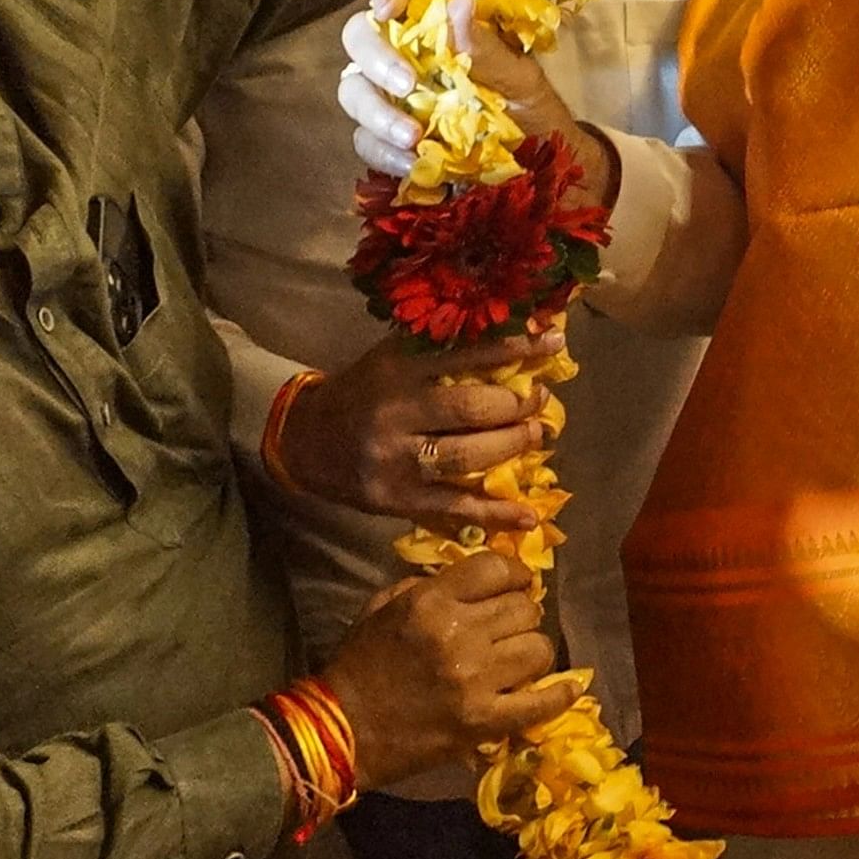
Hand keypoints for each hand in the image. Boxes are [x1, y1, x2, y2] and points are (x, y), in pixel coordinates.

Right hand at [273, 327, 564, 528]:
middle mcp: (394, 412)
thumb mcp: (391, 361)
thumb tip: (516, 345)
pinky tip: (527, 516)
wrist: (304, 440)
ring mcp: (395, 460)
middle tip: (542, 400)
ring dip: (512, 447)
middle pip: (471, 409)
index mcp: (395, 368)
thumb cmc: (362, 393)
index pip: (466, 353)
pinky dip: (494, 514)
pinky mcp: (396, 499)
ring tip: (538, 435)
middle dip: (518, 405)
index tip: (554, 342)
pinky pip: (453, 507)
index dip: (516, 348)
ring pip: (467, 457)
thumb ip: (441, 354)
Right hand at [321, 550, 570, 784]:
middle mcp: (459, 634)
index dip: (515, 573)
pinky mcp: (484, 721)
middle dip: (524, 613)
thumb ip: (426, 587)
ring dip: (534, 650)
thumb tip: (474, 582)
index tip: (519, 583)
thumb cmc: (359, 665)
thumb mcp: (382, 608)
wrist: (344, 729)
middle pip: (524, 608)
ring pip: (539, 649)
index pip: (496, 569)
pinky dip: (559, 695)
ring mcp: (475, 680)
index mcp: (431, 602)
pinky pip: (540, 703)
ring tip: (522, 658)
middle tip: (515, 625)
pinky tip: (568, 688)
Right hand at [334, 0, 612, 203]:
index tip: (390, 8)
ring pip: (354, 90)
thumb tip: (460, 1)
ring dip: (377, 113)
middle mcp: (405, 54)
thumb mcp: (519, 79)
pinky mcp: (385, 139)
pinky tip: (412, 163)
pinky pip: (366, 140)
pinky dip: (384, 153)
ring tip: (413, 137)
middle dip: (375, 58)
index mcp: (440, 27)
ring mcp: (390, 97)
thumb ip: (486, 46)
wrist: (536, 170)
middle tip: (407, 84)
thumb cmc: (530, 111)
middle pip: (360, 38)